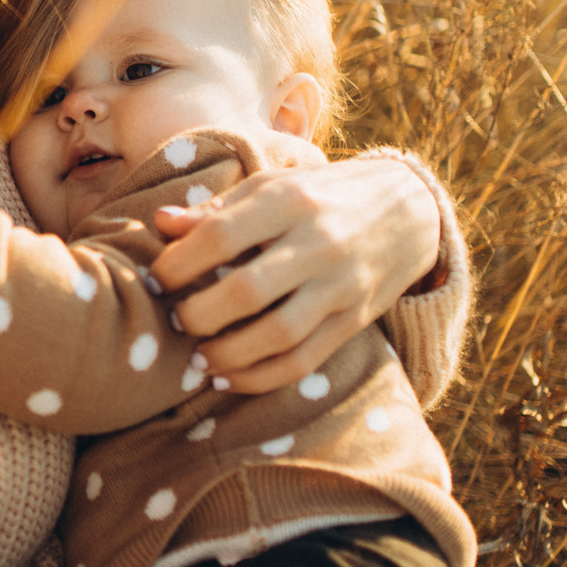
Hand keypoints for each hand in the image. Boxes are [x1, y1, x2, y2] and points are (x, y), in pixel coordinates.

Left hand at [149, 155, 440, 393]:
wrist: (410, 210)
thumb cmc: (321, 196)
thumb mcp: (271, 188)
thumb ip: (216, 210)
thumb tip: (160, 224)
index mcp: (290, 199)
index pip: (220, 236)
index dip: (177, 264)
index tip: (155, 280)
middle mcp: (319, 242)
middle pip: (246, 291)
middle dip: (199, 314)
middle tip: (176, 320)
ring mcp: (340, 285)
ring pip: (278, 334)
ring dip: (227, 354)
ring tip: (197, 358)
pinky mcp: (354, 320)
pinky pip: (304, 360)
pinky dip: (261, 377)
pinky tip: (229, 378)